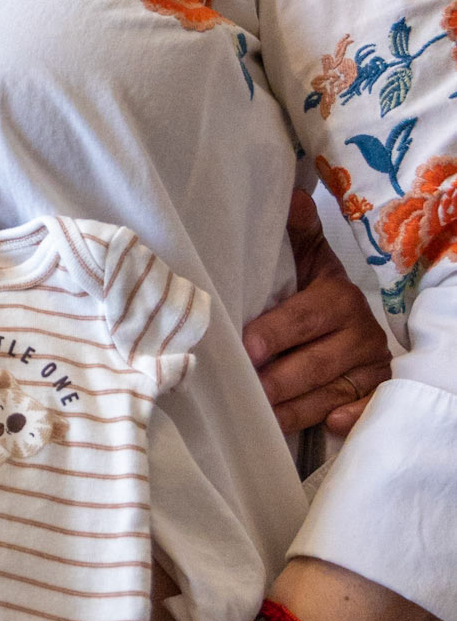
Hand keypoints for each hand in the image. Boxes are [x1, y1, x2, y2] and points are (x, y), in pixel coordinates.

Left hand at [243, 188, 391, 437]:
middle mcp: (360, 332)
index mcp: (338, 297)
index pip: (303, 318)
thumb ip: (296, 231)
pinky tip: (327, 424)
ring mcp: (370, 365)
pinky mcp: (375, 391)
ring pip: (330, 392)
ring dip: (296, 408)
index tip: (246, 348)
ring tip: (263, 417)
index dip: (274, 333)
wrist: (344, 313)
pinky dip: (347, 418)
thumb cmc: (309, 286)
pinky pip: (364, 410)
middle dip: (278, 380)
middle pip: (314, 363)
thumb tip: (291, 196)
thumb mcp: (305, 256)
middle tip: (246, 393)